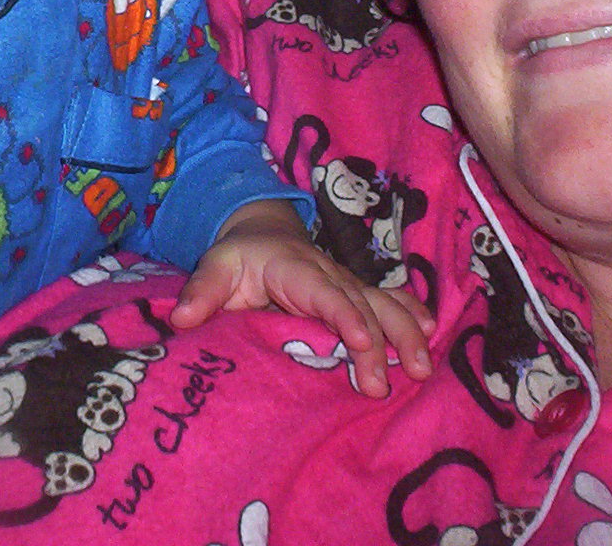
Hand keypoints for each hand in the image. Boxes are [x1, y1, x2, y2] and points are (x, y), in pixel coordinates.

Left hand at [169, 200, 433, 396]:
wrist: (262, 232)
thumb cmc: (238, 257)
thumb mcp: (214, 267)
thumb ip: (201, 292)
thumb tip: (179, 319)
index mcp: (295, 269)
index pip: (322, 293)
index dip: (343, 315)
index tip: (361, 341)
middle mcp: (328, 274)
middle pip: (362, 304)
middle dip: (382, 339)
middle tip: (392, 379)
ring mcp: (346, 283)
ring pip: (384, 303)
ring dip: (405, 332)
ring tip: (421, 367)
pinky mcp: (356, 293)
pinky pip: (390, 301)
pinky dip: (412, 314)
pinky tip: (432, 333)